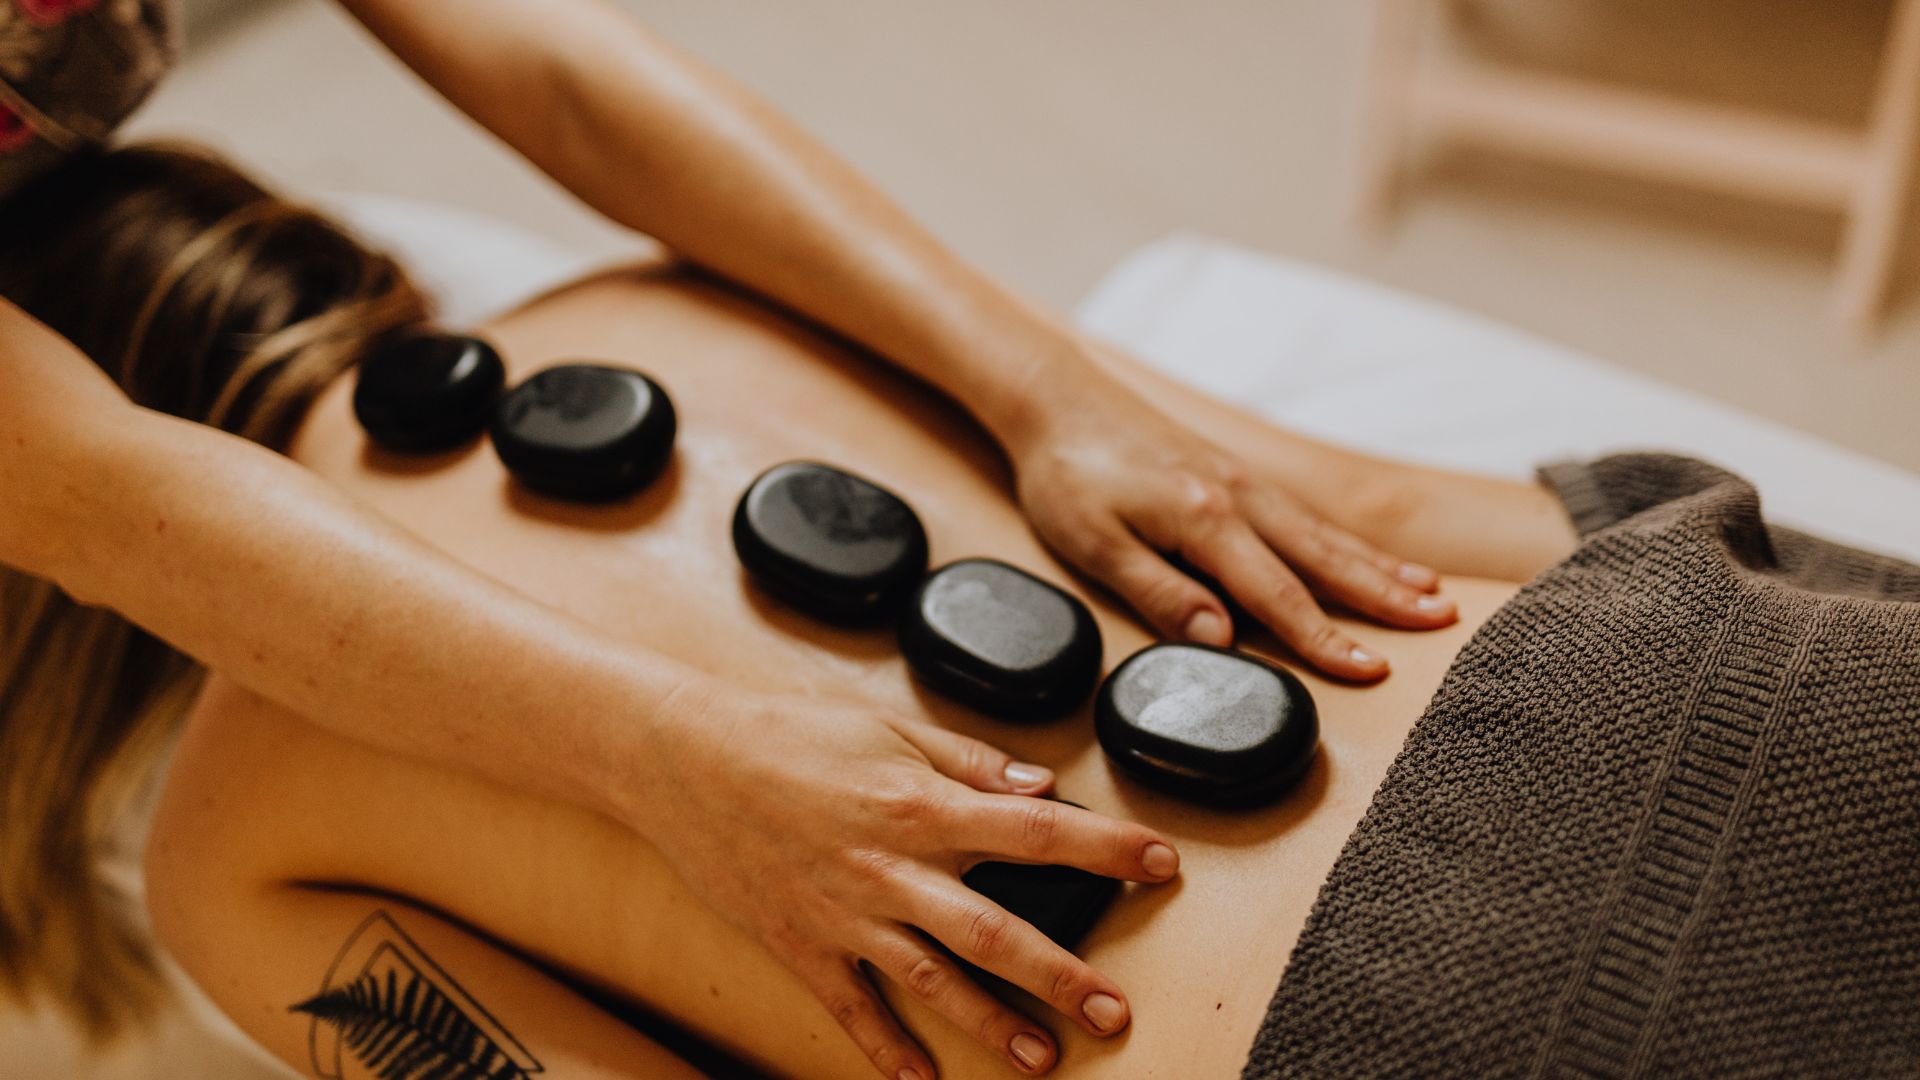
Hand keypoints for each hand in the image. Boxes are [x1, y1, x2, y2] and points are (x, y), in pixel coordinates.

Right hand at [625, 681, 1178, 1078]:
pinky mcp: (802, 944)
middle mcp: (891, 867)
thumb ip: (969, 759)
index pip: (1036, 829)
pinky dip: (886, 1050)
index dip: (1106, 847)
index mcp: (921, 804)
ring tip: (1045, 1059)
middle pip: (994, 929)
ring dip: (992, 1024)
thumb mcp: (887, 726)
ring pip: (934, 980)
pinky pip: (853, 1007)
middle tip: (1116, 1010)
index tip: (1161, 863)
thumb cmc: (787, 733)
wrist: (682, 760)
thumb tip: (1041, 785)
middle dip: (1061, 974)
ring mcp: (846, 913)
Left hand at [1005, 363, 1454, 680]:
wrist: (1059, 399)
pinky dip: (1345, 540)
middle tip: (1444, 624)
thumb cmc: (1068, 474)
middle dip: (1385, 596)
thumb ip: (1160, 592)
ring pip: (1323, 534)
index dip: (1325, 640)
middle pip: (1324, 559)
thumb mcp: (1094, 543)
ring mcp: (1242, 483)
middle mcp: (1238, 497)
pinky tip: (1367, 556)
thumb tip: (1222, 641)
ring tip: (1432, 594)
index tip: (1371, 670)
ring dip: (1379, 567)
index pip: (1278, 594)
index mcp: (1205, 520)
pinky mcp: (1235, 475)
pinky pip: (1304, 515)